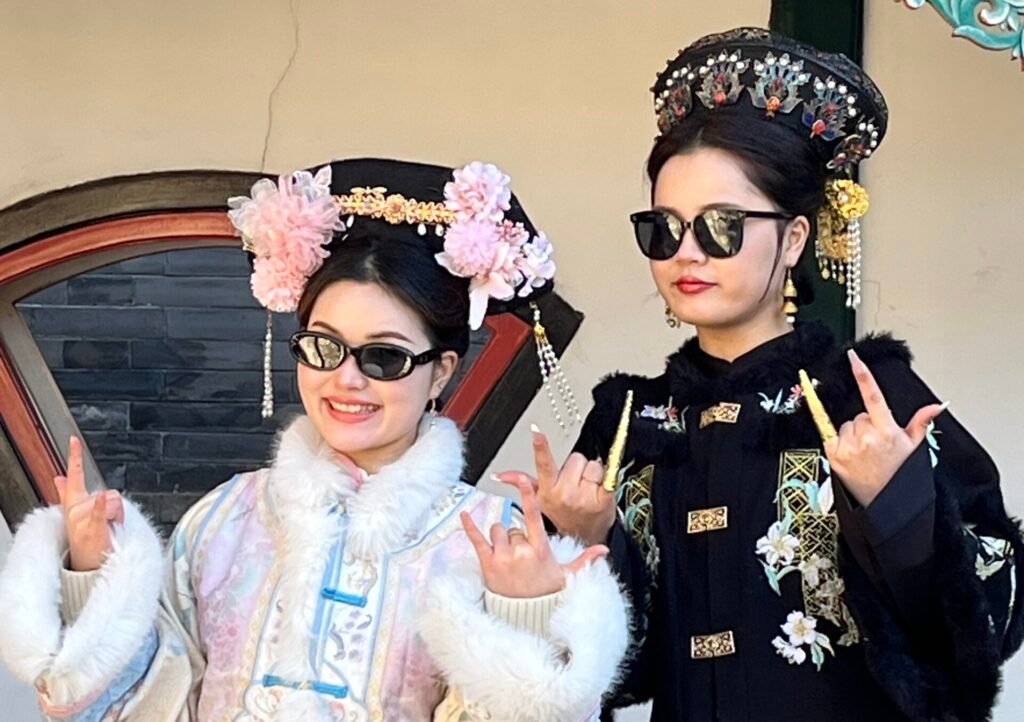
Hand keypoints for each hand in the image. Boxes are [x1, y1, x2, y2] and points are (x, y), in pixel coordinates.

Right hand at [54, 437, 123, 571]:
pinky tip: (101, 498)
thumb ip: (66, 493)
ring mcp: (82, 518)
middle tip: (107, 522)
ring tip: (108, 528)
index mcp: (74, 501)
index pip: (75, 474)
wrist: (88, 562)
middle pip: (109, 492)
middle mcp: (76, 507)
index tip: (74, 440)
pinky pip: (99, 512)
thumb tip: (59, 478)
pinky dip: (102, 506)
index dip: (74, 456)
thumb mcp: (76, 512)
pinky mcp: (92, 527)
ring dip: (118, 515)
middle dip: (115, 507)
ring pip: (114, 501)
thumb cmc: (87, 537)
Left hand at [461, 476, 608, 597]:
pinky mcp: (487, 563)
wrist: (525, 618)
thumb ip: (585, 560)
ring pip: (496, 530)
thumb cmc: (544, 595)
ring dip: (500, 539)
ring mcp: (502, 556)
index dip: (528, 496)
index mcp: (540, 549)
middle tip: (521, 556)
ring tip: (508, 557)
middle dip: (515, 536)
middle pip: (512, 526)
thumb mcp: (566, 576)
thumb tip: (604, 550)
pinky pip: (476, 539)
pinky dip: (469, 526)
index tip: (524, 480)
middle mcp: (520, 550)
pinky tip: (464, 514)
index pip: (533, 516)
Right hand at [495, 427, 616, 546]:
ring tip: (588, 489)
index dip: (540, 446)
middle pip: (576, 458)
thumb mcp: (541, 499)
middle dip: (577, 468)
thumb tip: (500, 475)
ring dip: (593, 475)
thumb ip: (522, 482)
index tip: (535, 431)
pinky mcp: (605, 499)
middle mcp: (565, 494)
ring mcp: (585, 497)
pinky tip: (602, 489)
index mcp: (549, 490)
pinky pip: (608, 476)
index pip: (544, 464)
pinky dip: (607, 479)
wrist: (584, 536)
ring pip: (593, 465)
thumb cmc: (563, 516)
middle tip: (576, 484)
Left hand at [825, 350, 945, 506]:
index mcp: (887, 431)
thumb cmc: (900, 475)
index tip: (853, 357)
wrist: (885, 504)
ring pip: (846, 424)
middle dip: (867, 424)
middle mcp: (866, 437)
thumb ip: (921, 422)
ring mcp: (848, 446)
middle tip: (877, 445)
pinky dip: (836, 435)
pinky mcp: (833, 454)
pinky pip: (830, 432)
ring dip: (853, 434)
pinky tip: (842, 444)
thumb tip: (937, 405)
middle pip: (860, 414)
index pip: (873, 395)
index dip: (863, 374)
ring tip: (865, 454)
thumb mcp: (914, 447)